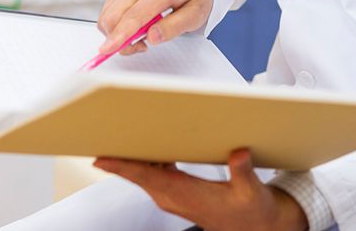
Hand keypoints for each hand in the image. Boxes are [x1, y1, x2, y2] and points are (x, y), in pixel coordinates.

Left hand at [95, 149, 306, 230]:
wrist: (253, 227)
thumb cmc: (250, 211)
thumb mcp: (250, 191)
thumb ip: (242, 172)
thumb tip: (238, 154)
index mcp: (186, 196)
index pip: (148, 178)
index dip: (123, 167)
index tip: (101, 159)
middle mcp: (173, 198)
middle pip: (139, 174)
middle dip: (120, 156)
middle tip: (104, 133)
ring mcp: (171, 197)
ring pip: (144, 175)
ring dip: (132, 157)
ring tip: (121, 133)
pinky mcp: (175, 194)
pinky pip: (153, 175)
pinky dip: (147, 160)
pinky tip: (149, 146)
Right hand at [97, 0, 212, 55]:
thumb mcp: (196, 13)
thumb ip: (175, 26)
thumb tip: (151, 37)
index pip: (136, 15)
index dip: (120, 35)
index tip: (108, 50)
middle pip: (115, 15)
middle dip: (118, 39)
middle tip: (141, 46)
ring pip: (108, 14)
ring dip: (116, 33)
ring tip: (140, 35)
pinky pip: (108, 10)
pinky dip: (114, 24)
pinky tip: (132, 26)